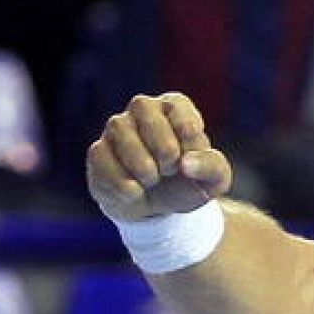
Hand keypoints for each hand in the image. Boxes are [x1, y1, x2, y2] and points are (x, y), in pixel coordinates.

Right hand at [86, 93, 232, 221]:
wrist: (159, 208)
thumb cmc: (190, 182)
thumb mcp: (214, 179)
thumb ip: (211, 167)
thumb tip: (186, 163)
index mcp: (176, 106)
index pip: (178, 106)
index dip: (187, 136)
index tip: (189, 157)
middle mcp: (144, 109)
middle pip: (144, 109)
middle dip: (164, 148)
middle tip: (171, 169)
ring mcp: (117, 127)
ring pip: (120, 131)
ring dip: (143, 167)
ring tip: (153, 180)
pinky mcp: (98, 151)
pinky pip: (103, 160)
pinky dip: (124, 183)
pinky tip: (135, 191)